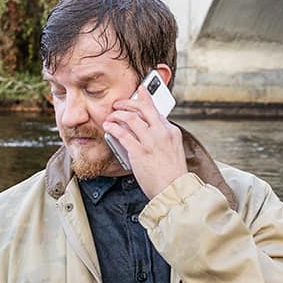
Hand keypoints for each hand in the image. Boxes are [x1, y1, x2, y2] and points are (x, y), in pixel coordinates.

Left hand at [102, 84, 185, 198]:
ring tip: (110, 117)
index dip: (144, 100)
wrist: (174, 190)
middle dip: (128, 102)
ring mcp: (151, 142)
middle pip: (143, 108)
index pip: (156, 110)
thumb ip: (161, 138)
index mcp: (171, 131)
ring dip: (116, 115)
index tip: (139, 92)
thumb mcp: (172, 150)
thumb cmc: (172, 175)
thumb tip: (144, 130)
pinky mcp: (139, 152)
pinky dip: (113, 128)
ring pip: (130, 118)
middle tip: (118, 104)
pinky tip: (108, 128)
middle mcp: (162, 133)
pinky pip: (122, 134)